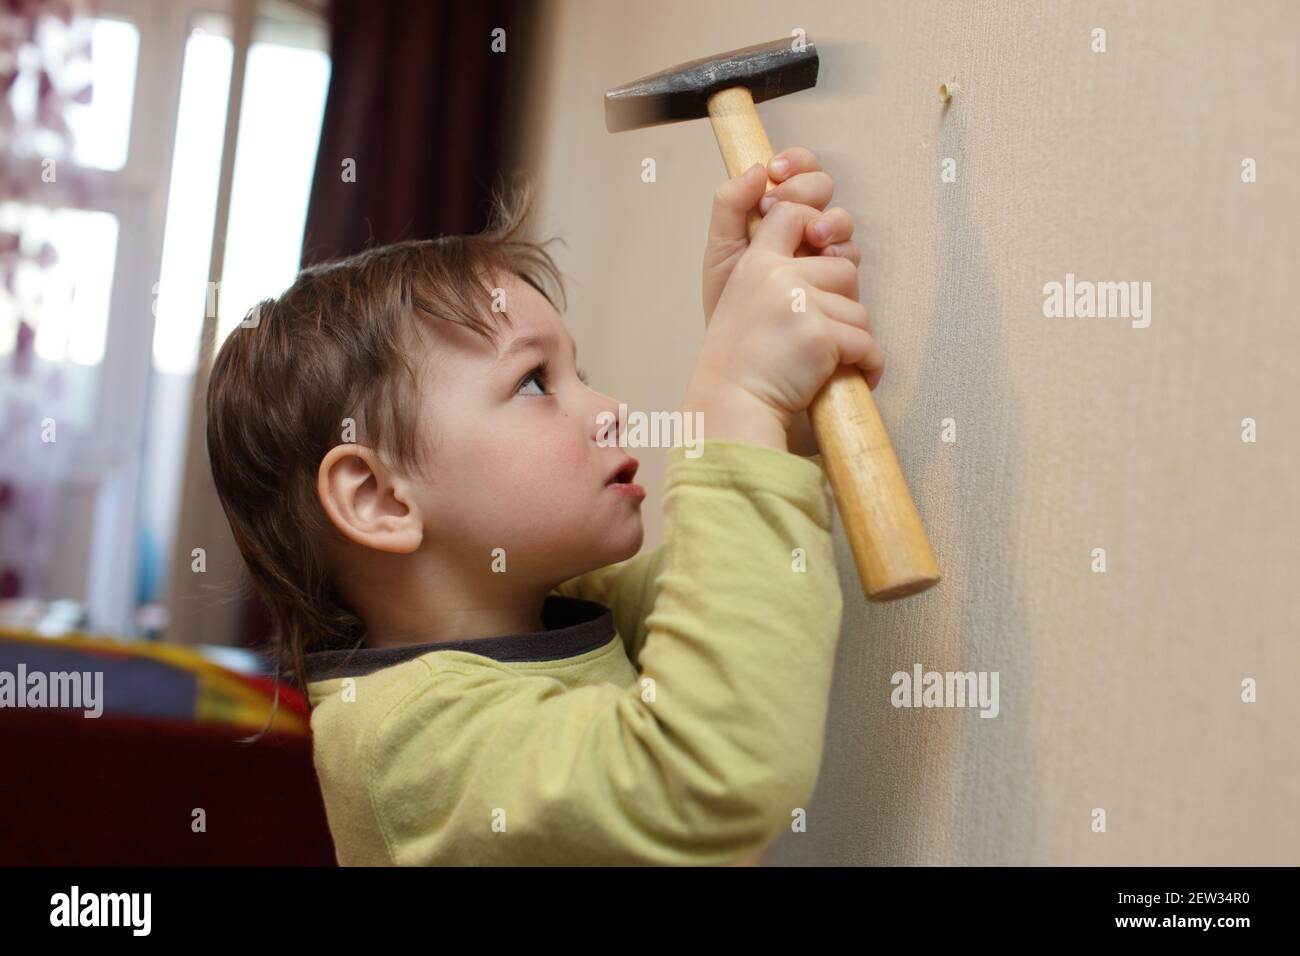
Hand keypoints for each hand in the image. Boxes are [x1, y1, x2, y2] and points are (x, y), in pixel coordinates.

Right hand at [688, 200, 881, 444]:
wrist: (732, 406)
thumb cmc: (740, 362)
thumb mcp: (740, 300)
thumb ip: (772, 270)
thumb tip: (825, 240)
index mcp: (755, 264)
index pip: (793, 214)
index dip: (815, 226)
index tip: (819, 253)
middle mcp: (776, 275)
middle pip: (843, 268)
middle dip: (842, 304)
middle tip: (819, 336)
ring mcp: (800, 302)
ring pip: (858, 310)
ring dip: (852, 340)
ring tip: (826, 363)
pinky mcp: (821, 334)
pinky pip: (867, 345)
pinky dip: (866, 366)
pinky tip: (848, 379)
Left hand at [702, 147, 861, 324]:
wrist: (744, 357)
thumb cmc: (729, 305)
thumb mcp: (722, 252)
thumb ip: (731, 206)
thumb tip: (757, 168)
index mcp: (776, 216)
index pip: (799, 172)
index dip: (796, 164)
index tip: (776, 172)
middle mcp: (804, 232)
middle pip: (824, 190)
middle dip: (809, 190)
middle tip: (781, 203)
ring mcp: (823, 257)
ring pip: (842, 222)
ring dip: (831, 222)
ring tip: (814, 236)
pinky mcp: (838, 284)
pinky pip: (851, 260)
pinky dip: (840, 253)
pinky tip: (825, 257)